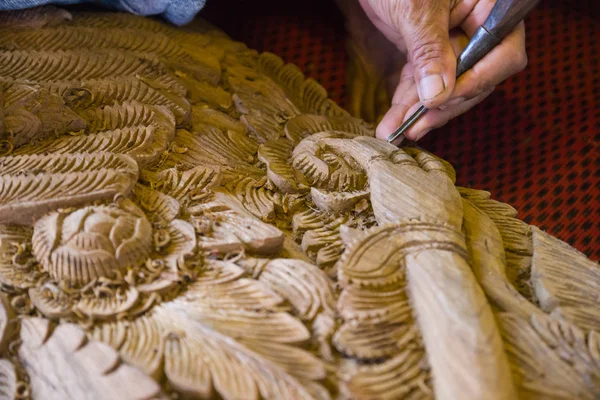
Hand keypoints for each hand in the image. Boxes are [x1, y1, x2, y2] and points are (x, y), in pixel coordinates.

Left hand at [357, 0, 527, 141]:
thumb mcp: (415, 9)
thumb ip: (430, 50)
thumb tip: (439, 95)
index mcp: (489, 6)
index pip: (503, 53)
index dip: (478, 81)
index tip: (445, 99)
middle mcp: (476, 27)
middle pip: (476, 79)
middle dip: (443, 105)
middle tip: (415, 126)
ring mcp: (452, 41)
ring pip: (447, 87)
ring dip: (420, 111)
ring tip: (395, 131)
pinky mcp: (428, 52)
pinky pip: (423, 83)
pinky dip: (408, 102)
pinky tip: (392, 121)